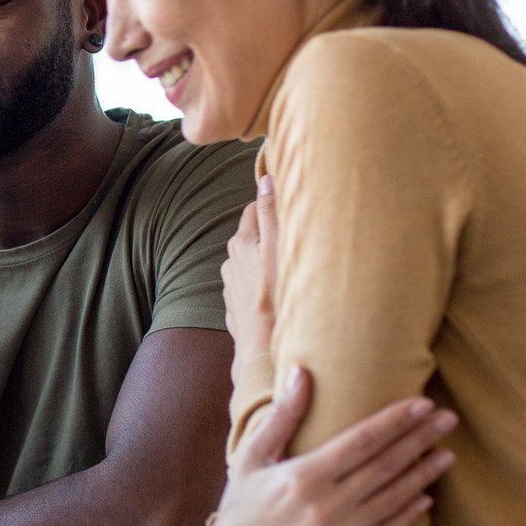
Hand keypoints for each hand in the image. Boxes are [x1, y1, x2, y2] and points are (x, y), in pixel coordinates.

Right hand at [214, 367, 455, 525]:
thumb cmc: (243, 507)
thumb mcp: (251, 459)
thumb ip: (281, 418)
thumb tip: (300, 372)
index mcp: (305, 476)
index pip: (362, 441)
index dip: (396, 421)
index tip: (423, 403)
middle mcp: (329, 504)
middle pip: (386, 465)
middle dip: (420, 440)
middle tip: (449, 419)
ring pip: (394, 498)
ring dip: (424, 474)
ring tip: (446, 454)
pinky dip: (410, 513)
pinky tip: (425, 497)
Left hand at [222, 174, 277, 370]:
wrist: (262, 346)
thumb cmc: (274, 295)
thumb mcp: (278, 247)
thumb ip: (271, 213)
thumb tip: (265, 178)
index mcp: (241, 243)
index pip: (254, 210)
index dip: (271, 205)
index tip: (289, 207)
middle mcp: (230, 262)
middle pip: (252, 237)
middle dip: (269, 233)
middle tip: (294, 236)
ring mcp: (231, 286)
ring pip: (251, 263)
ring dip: (266, 261)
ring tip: (289, 267)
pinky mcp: (236, 306)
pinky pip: (251, 287)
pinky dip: (262, 285)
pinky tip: (278, 293)